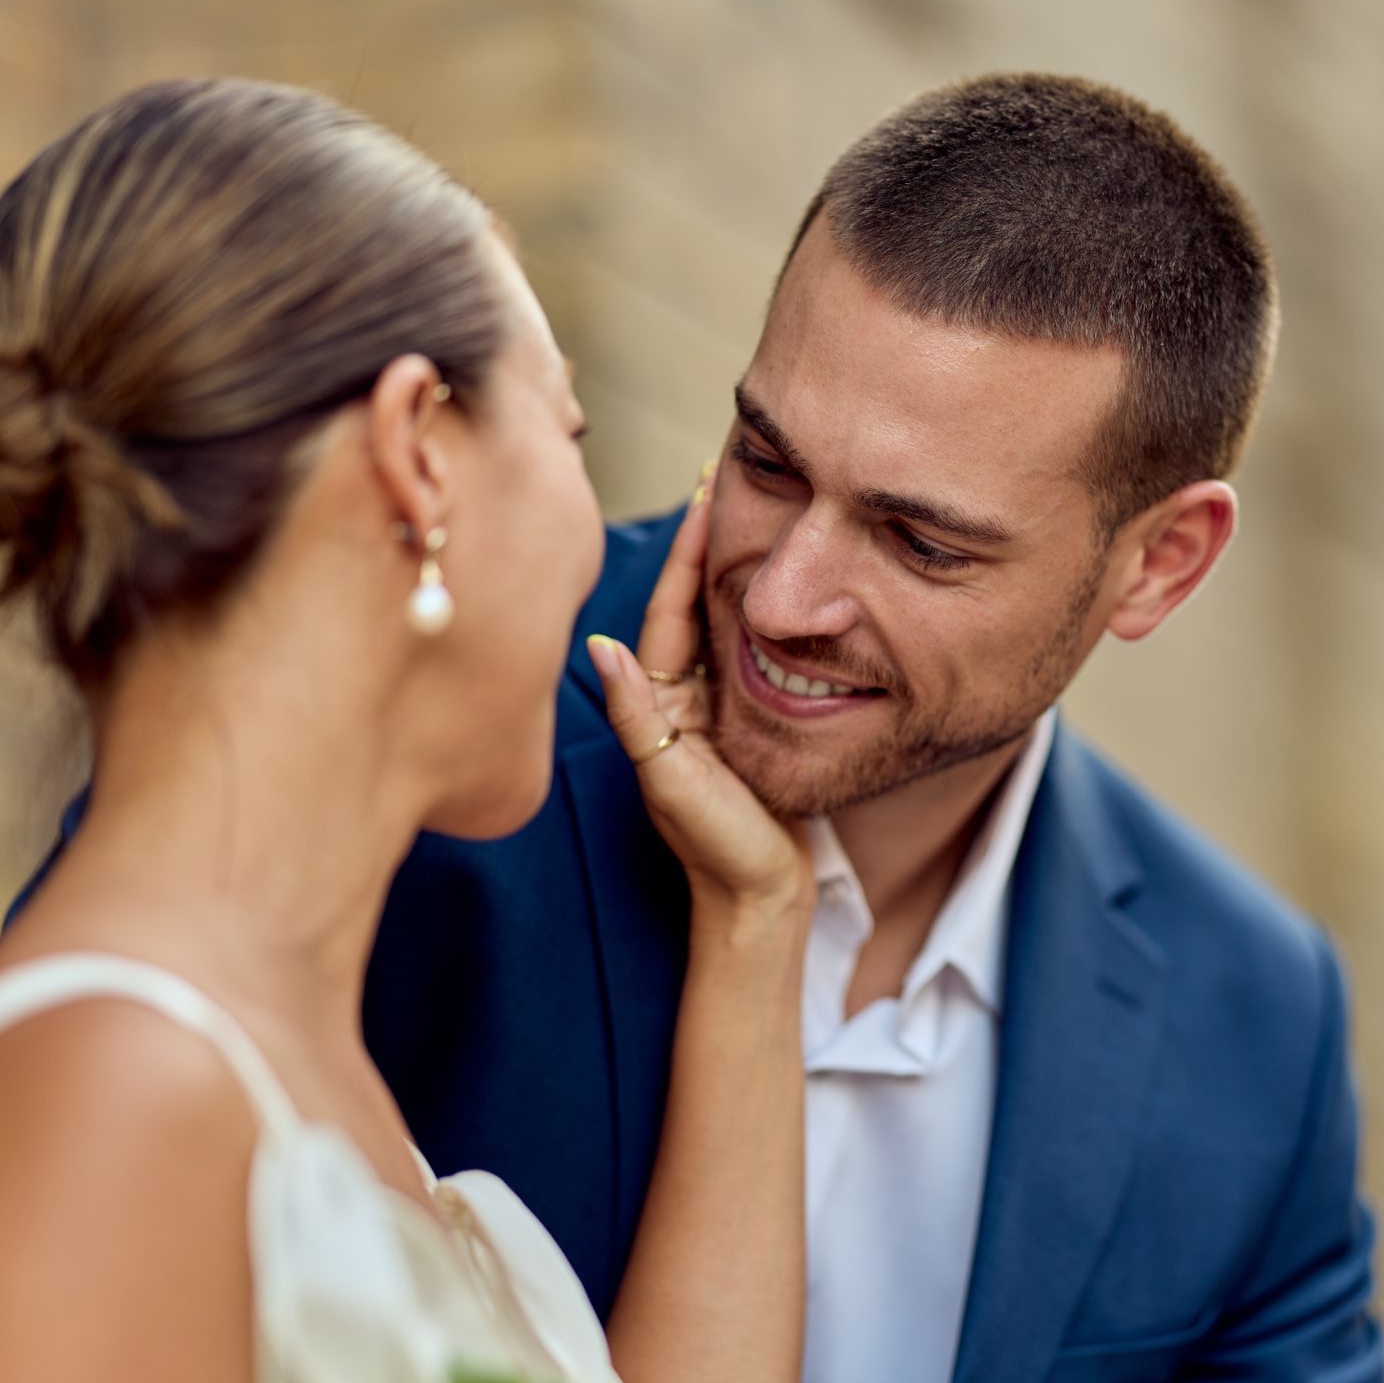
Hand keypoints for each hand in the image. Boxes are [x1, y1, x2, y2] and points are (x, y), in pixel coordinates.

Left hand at [586, 485, 811, 916]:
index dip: (686, 553)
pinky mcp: (753, 724)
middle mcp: (682, 699)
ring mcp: (717, 710)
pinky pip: (756, 654)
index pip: (670, 612)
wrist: (763, 904)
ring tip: (756, 510)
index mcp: (659, 706)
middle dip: (710, 545)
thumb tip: (601, 647)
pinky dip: (764, 612)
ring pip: (725, 623)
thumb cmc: (718, 851)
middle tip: (729, 478)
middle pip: (695, 605)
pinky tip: (783, 581)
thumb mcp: (674, 782)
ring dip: (737, 569)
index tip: (706, 492)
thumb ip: (640, 720)